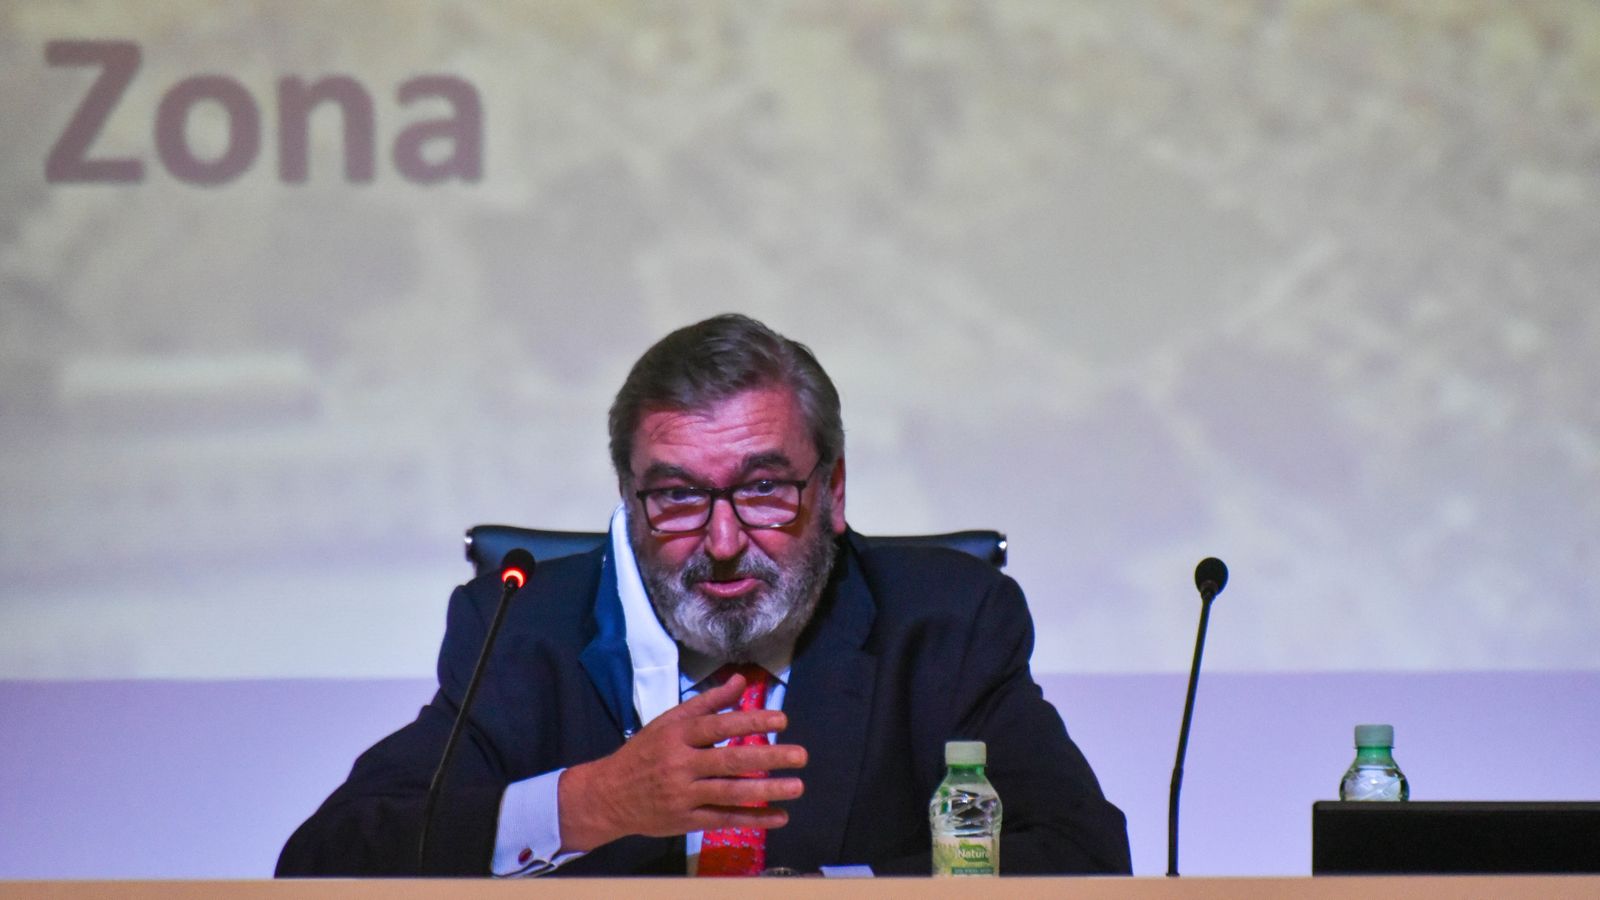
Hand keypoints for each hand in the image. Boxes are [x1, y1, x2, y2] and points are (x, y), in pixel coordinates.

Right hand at [556, 673, 806, 852]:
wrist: (608, 795)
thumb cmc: (644, 753)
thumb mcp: (668, 721)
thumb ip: (707, 702)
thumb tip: (741, 680)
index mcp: (677, 735)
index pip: (718, 726)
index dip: (750, 722)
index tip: (781, 721)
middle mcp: (681, 764)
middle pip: (729, 761)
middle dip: (768, 758)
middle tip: (800, 755)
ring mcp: (683, 795)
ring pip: (730, 793)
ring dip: (767, 791)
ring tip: (797, 786)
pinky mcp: (686, 820)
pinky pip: (723, 820)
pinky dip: (752, 819)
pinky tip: (779, 817)